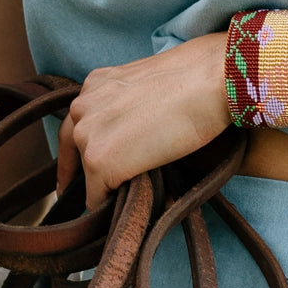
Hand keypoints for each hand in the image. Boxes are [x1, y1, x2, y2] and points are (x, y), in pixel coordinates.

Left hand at [56, 34, 230, 209]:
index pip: (80, 123)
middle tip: (89, 189)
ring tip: (122, 197)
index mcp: (95, 84)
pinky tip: (129, 206)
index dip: (89, 146)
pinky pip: (95, 195)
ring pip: (85, 173)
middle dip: (85, 168)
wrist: (213, 81)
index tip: (91, 165)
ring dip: (102, 184)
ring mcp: (87, 134)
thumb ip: (132, 108)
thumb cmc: (198, 81)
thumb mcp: (149, 88)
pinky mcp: (98, 161)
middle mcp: (82, 106)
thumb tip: (137, 137)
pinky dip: (110, 205)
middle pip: (75, 149)